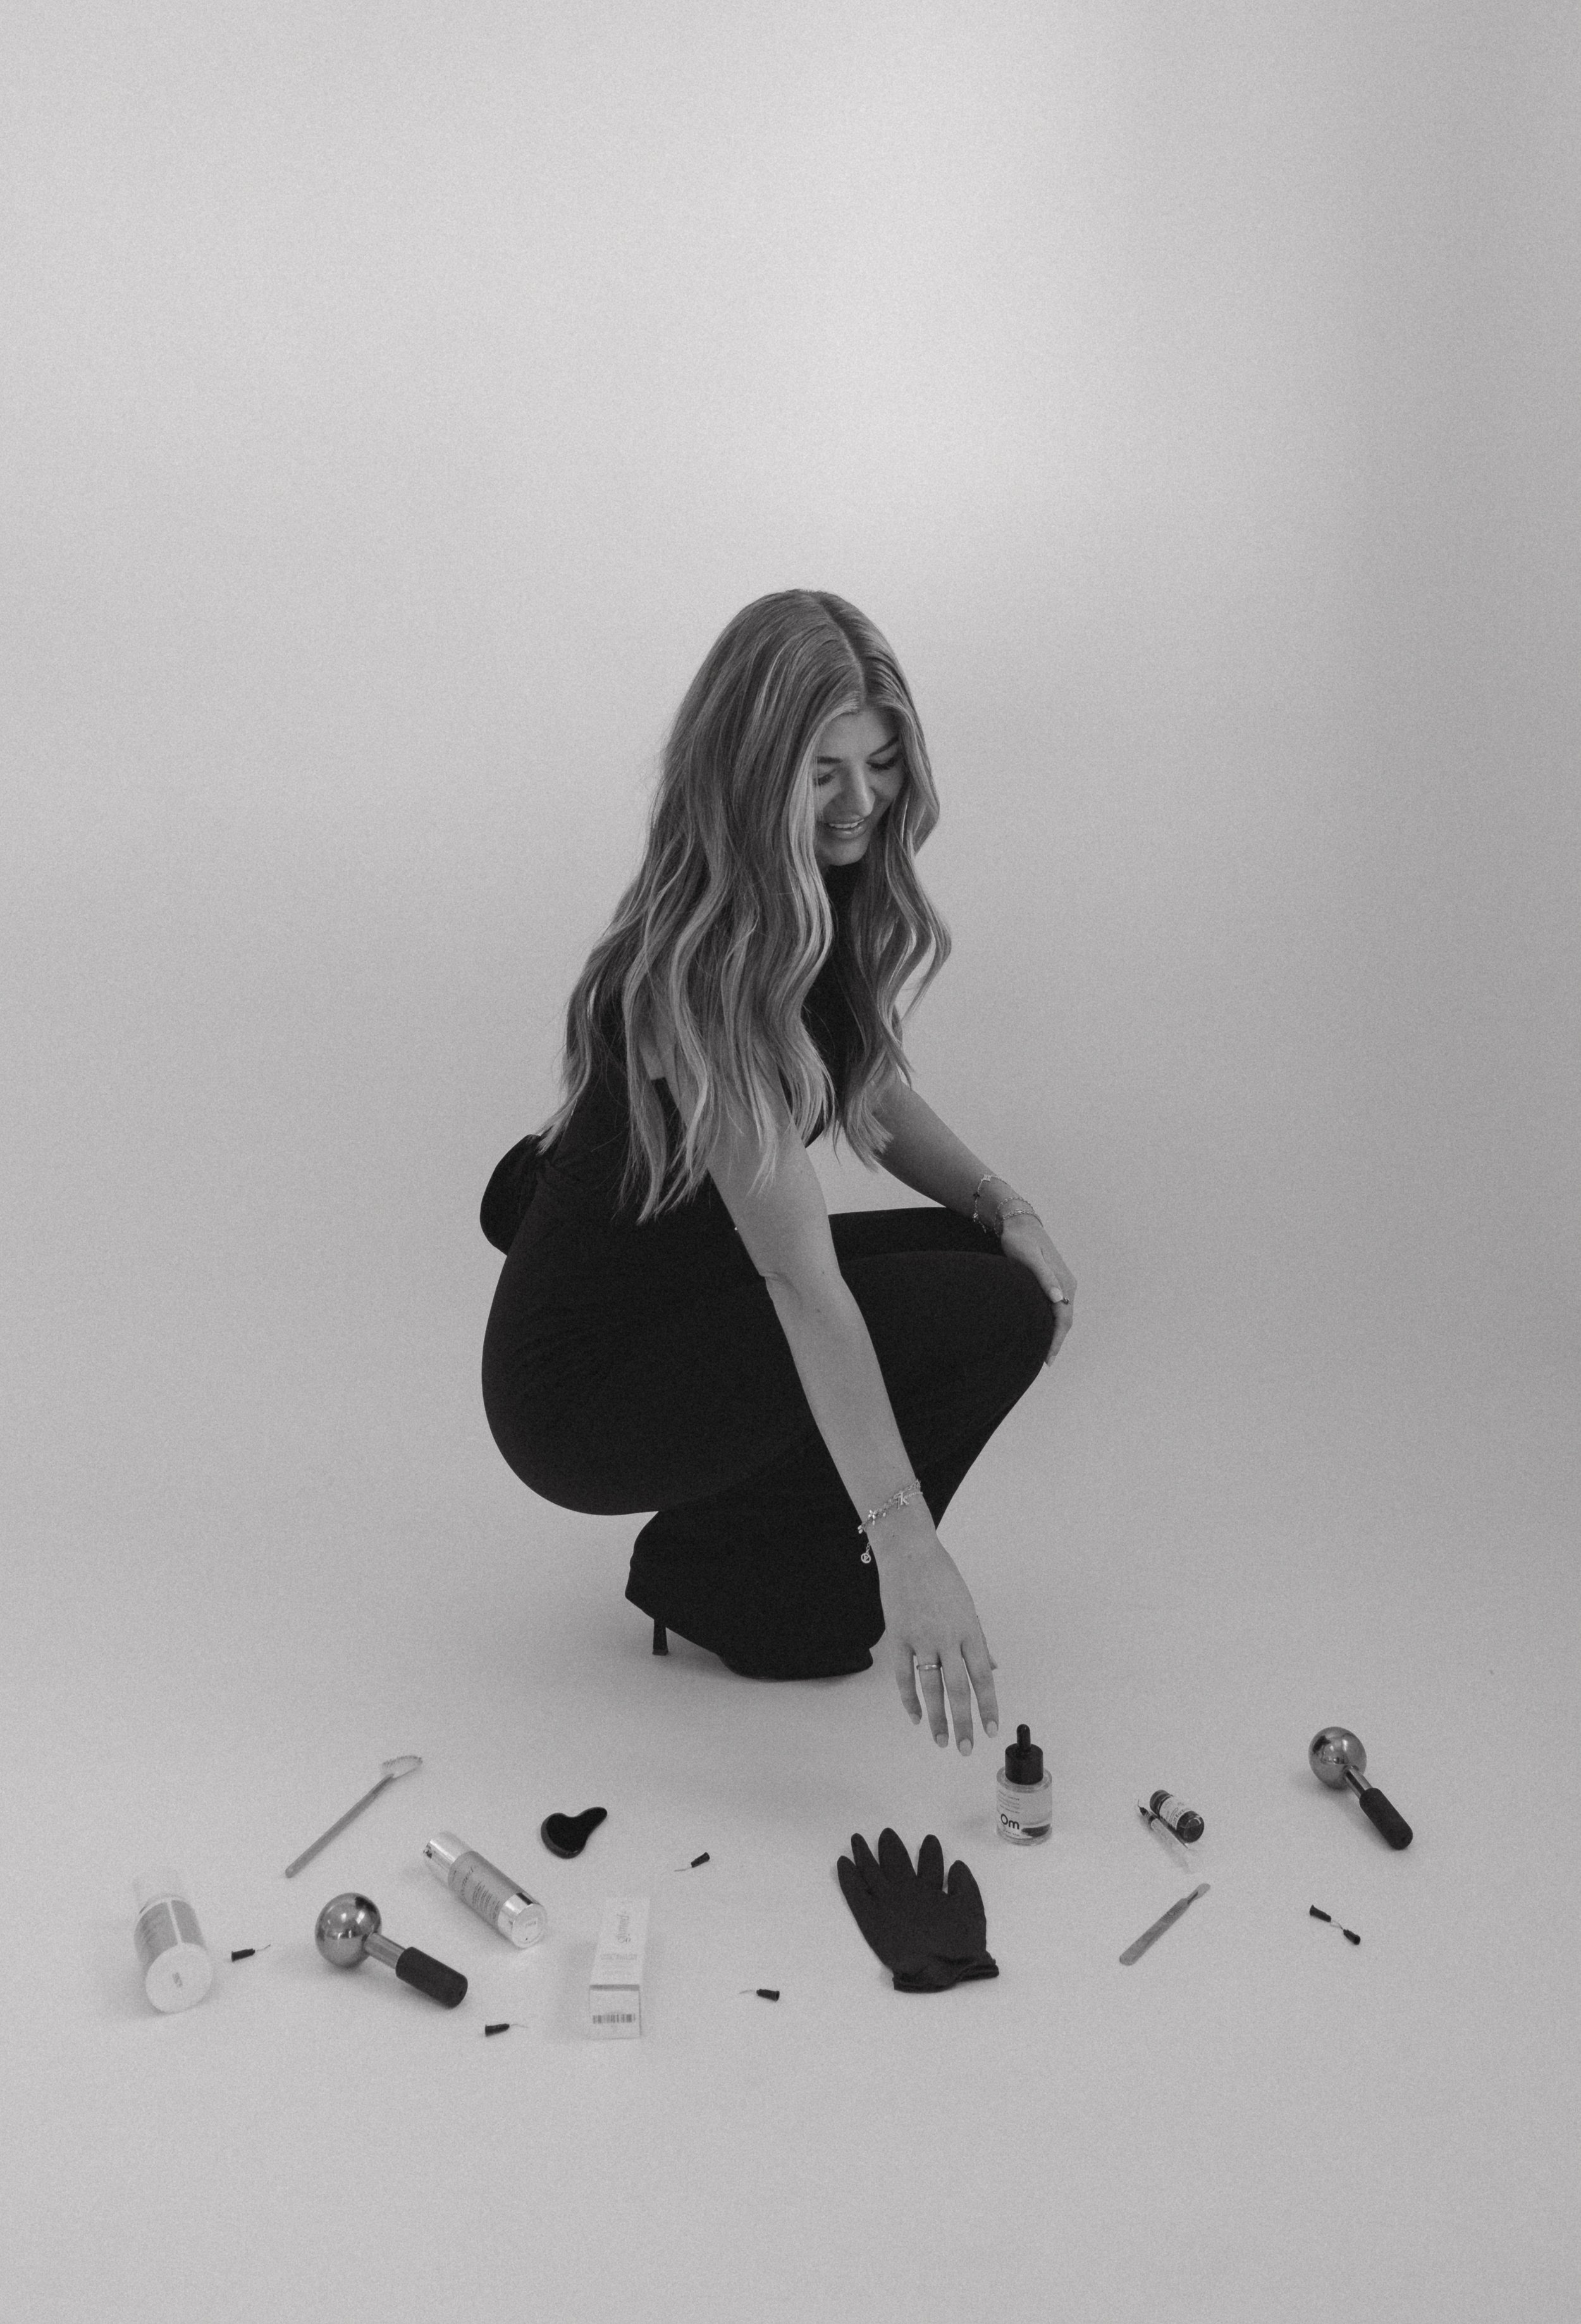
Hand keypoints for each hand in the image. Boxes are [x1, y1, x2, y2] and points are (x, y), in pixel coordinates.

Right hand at [873, 1527, 998, 1754]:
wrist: (909, 1553)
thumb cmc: (942, 1578)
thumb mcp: (968, 1607)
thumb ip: (978, 1641)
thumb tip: (992, 1668)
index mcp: (969, 1630)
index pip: (983, 1677)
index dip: (988, 1706)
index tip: (992, 1729)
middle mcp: (947, 1637)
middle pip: (958, 1689)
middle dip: (964, 1722)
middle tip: (967, 1748)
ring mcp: (921, 1638)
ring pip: (931, 1688)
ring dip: (937, 1718)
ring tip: (940, 1741)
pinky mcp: (898, 1637)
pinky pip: (903, 1676)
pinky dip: (909, 1699)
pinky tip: (916, 1717)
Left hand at [996, 1213, 1075, 1365]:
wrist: (1019, 1223)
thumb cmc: (1020, 1240)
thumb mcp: (1029, 1257)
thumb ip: (1044, 1277)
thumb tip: (1058, 1299)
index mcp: (1063, 1282)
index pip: (1064, 1317)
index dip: (1057, 1339)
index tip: (1048, 1358)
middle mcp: (1067, 1284)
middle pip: (1066, 1319)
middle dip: (1057, 1341)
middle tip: (1046, 1362)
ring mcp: (1063, 1283)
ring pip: (1063, 1314)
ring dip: (1056, 1333)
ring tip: (1045, 1352)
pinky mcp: (1055, 1281)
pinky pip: (1058, 1308)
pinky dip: (1053, 1322)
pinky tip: (1043, 1330)